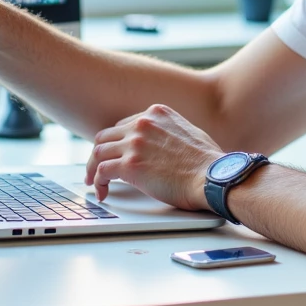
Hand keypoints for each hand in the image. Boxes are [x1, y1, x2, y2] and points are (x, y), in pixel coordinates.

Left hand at [85, 103, 219, 207]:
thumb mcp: (190, 132)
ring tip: (93, 182)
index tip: (114, 154)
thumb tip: (163, 146)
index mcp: (156, 113)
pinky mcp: (130, 165)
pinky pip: (101, 172)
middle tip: (97, 168)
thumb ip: (170, 133)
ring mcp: (134, 143)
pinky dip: (97, 182)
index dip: (116, 142)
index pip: (124, 125)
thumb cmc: (208, 162)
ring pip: (99, 152)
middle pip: (106, 136)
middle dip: (99, 153)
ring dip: (93, 168)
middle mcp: (142, 124)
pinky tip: (102, 192)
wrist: (212, 177)